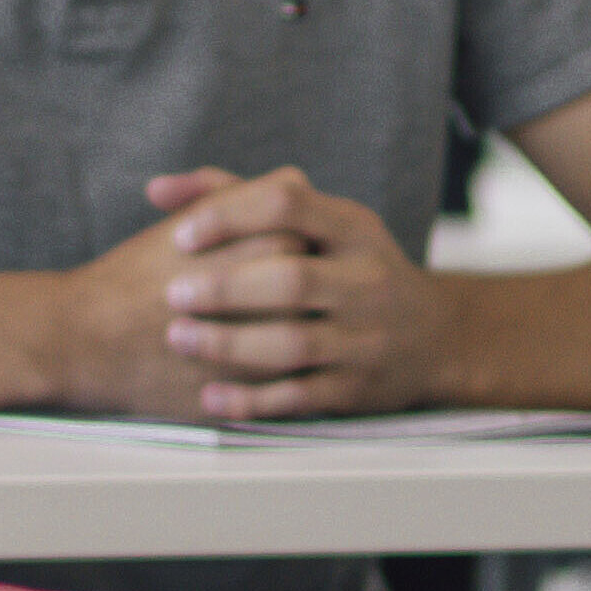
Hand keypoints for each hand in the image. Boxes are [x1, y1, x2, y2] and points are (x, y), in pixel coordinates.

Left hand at [129, 163, 450, 421]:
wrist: (434, 337)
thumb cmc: (350, 267)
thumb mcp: (319, 222)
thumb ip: (238, 197)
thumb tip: (156, 190)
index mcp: (353, 228)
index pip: (288, 205)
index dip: (230, 217)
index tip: (181, 236)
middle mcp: (366, 280)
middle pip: (292, 278)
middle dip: (226, 287)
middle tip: (173, 294)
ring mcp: (366, 337)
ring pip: (294, 344)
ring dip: (230, 343)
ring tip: (179, 338)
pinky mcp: (358, 388)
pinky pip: (300, 396)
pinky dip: (252, 400)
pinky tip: (211, 396)